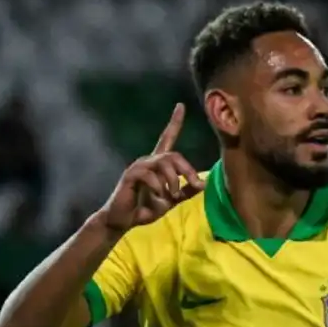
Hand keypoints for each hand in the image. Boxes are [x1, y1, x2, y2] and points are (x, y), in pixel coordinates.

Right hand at [99, 103, 203, 232]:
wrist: (123, 220)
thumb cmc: (145, 209)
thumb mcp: (171, 201)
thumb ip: (185, 191)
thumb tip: (203, 184)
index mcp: (158, 163)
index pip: (167, 137)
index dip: (174, 122)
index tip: (181, 106)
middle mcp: (148, 160)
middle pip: (174, 155)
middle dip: (188, 171)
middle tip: (195, 186)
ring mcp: (138, 166)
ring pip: (164, 163)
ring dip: (173, 181)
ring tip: (172, 196)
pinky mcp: (130, 175)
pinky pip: (150, 175)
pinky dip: (158, 187)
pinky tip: (157, 196)